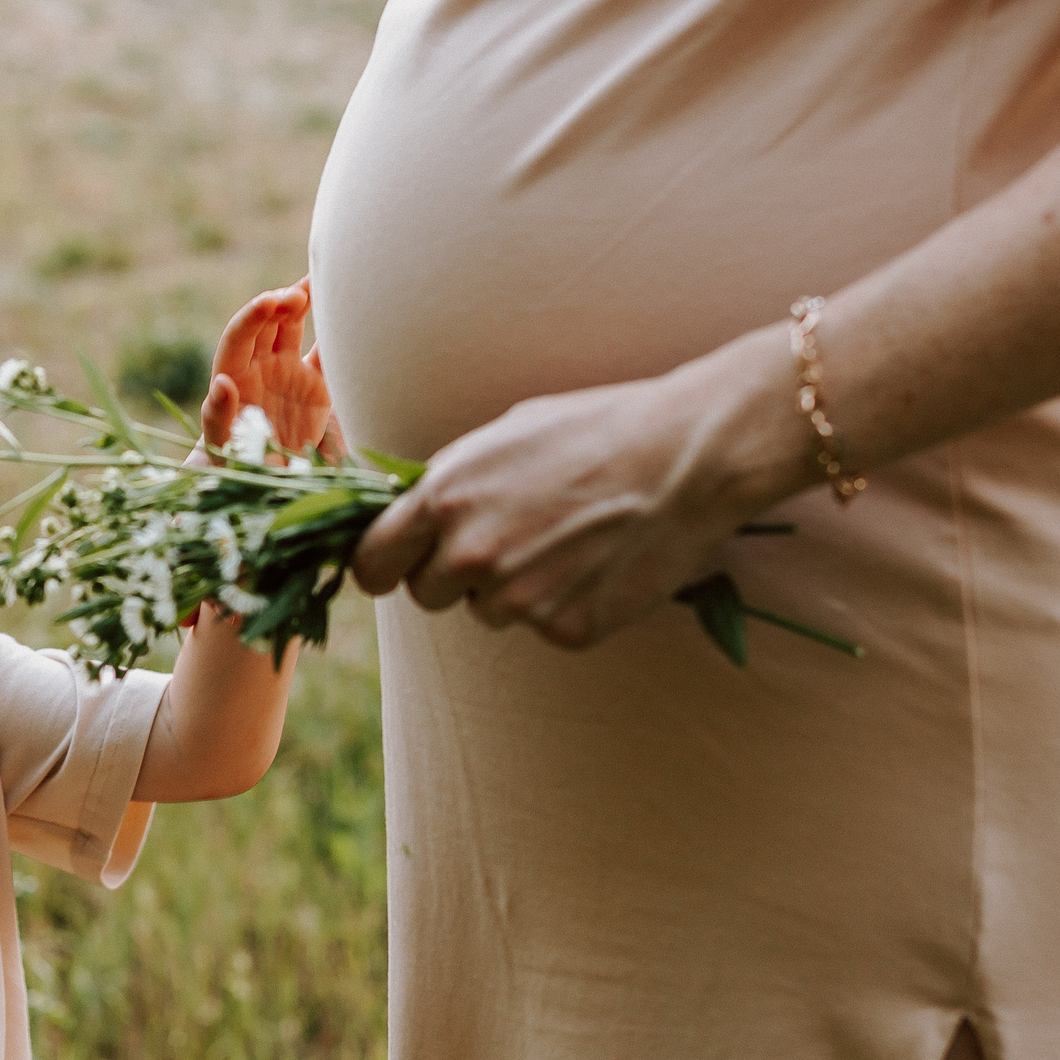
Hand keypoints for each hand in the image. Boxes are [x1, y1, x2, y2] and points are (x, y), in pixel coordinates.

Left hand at [199, 278, 342, 458]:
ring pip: (294, 326)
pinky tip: (350, 313)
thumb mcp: (222, 446)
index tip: (271, 302)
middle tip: (301, 293)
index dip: (254, 315)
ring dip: (304, 301)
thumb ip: (219, 416)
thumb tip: (220, 382)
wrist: (262, 488)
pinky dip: (335, 334)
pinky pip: (325, 352)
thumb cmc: (232, 467)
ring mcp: (287, 372)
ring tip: (324, 282)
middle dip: (281, 301)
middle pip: (267, 322)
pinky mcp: (314, 386)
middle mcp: (259, 367)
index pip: (241, 334)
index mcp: (235, 374)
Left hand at [351, 337, 802, 649]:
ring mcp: (520, 600)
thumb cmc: (596, 430)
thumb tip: (407, 511)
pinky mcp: (567, 630)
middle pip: (427, 596)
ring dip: (514, 589)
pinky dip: (566, 604)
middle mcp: (472, 555)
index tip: (400, 566)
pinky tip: (599, 563)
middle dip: (454, 575)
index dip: (385, 566)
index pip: (373, 563)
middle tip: (508, 540)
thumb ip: (448, 481)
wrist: (686, 458)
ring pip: (490, 613)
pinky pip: (545, 628)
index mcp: (444, 499)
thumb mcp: (503, 436)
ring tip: (567, 540)